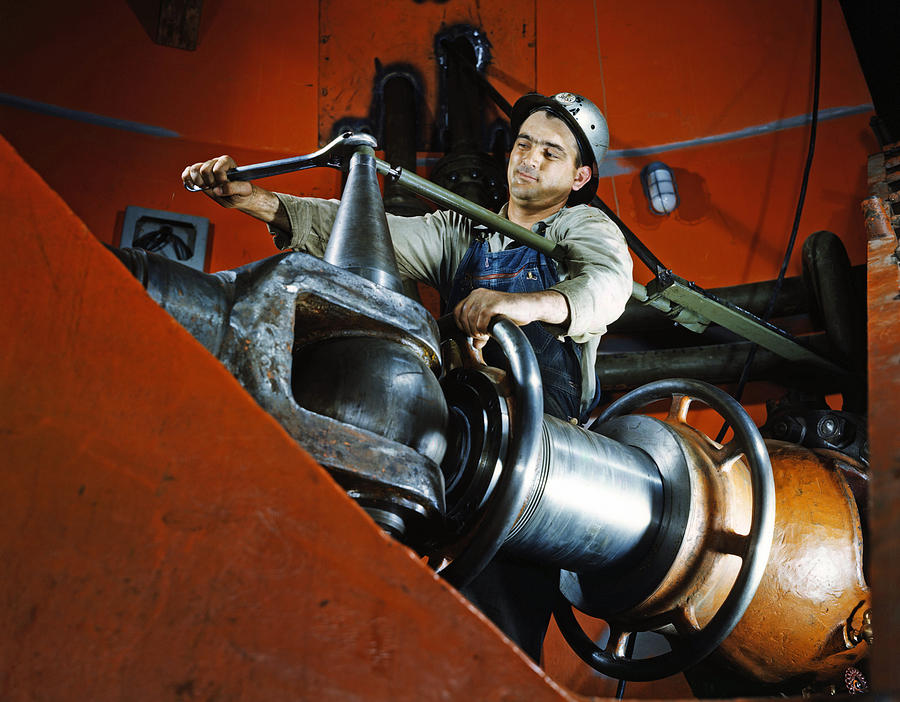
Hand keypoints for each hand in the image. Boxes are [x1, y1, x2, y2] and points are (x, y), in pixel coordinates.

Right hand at [181, 155, 252, 207]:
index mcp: (227, 162)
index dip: (220, 179)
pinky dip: (187, 179)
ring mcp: (206, 167)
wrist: (237, 197)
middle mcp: (215, 162)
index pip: (218, 168)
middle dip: (210, 182)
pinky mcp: (199, 174)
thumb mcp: (244, 191)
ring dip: (199, 181)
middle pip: (204, 169)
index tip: (224, 185)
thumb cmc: (242, 192)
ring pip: (194, 169)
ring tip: (207, 187)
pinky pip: (187, 172)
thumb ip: (234, 188)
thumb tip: (218, 189)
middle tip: (216, 187)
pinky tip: (193, 186)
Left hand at [452, 288, 568, 348]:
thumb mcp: (492, 322)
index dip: (461, 325)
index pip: (457, 311)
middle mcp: (478, 294)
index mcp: (475, 295)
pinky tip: (489, 331)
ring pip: (471, 319)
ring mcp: (486, 298)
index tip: (470, 333)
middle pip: (463, 316)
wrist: (529, 306)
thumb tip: (475, 345)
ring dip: (476, 331)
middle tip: (480, 336)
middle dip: (469, 330)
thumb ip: (481, 330)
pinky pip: (481, 320)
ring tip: (485, 334)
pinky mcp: (495, 304)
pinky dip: (483, 329)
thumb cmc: (511, 312)